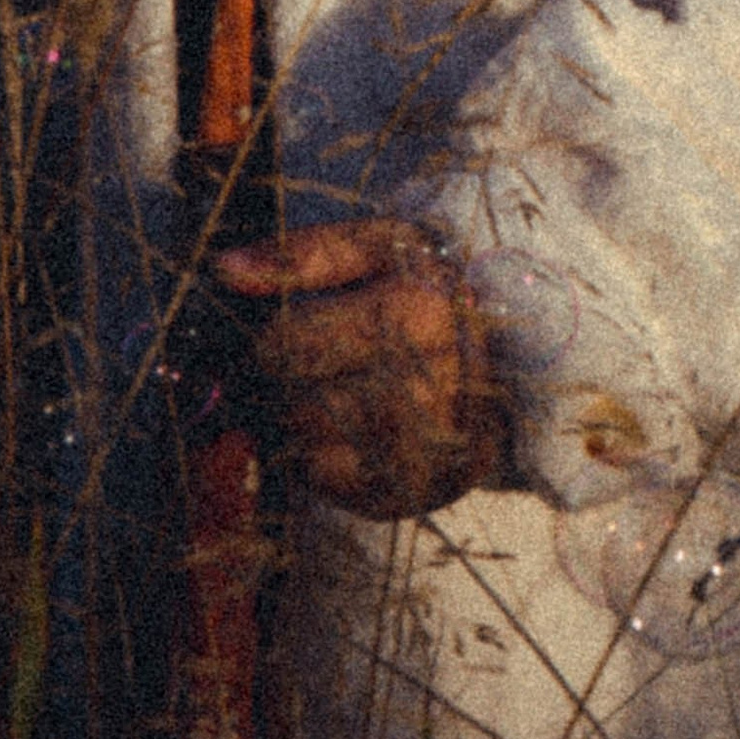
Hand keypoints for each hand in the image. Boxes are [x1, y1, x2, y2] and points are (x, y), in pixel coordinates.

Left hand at [211, 219, 509, 518]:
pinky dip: (321, 457)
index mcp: (416, 315)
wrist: (514, 356)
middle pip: (292, 401)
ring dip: (298, 421)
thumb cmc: (433, 288)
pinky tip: (347, 428)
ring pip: (306, 446)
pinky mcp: (416, 493)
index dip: (269, 341)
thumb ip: (304, 252)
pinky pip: (329, 485)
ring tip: (330, 392)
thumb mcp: (381, 245)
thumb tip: (226, 269)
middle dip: (282, 384)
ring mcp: (423, 451)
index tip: (284, 334)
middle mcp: (424, 390)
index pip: (288, 347)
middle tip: (307, 366)